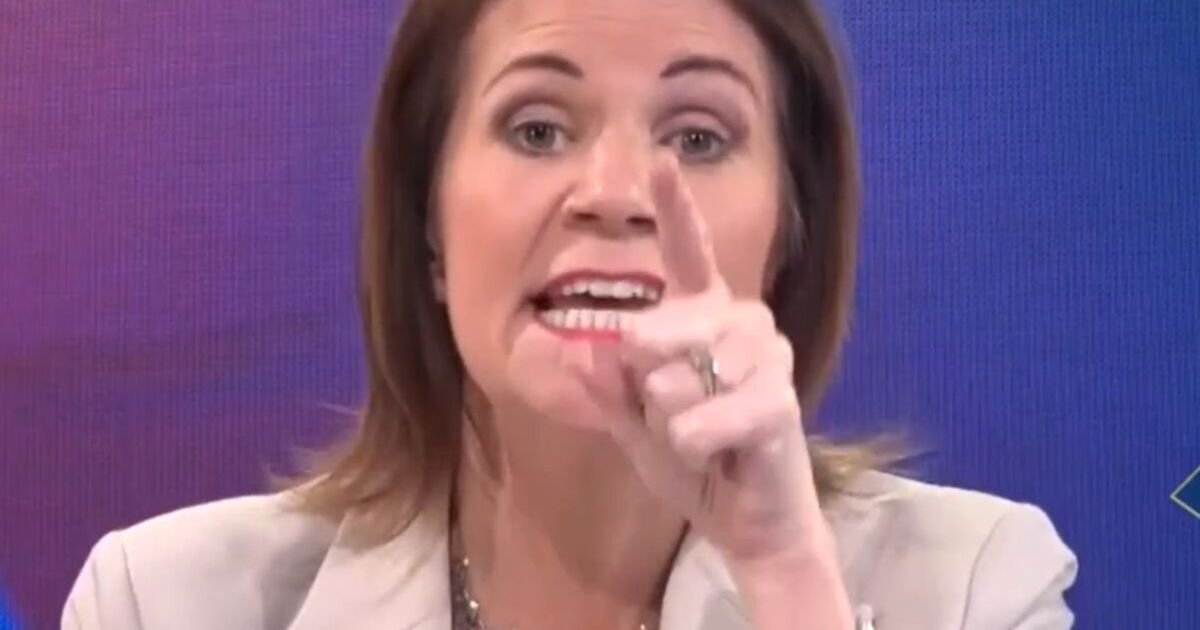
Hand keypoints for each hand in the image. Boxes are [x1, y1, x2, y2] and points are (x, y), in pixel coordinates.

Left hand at [568, 155, 852, 627]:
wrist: (746, 518)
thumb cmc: (692, 459)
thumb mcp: (633, 424)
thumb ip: (610, 388)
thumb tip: (593, 347)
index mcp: (704, 315)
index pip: (688, 254)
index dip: (676, 208)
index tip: (662, 160)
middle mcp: (741, 321)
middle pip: (661, 327)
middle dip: (645, 380)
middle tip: (664, 411)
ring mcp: (767, 357)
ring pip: (676, 379)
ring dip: (669, 423)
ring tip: (697, 436)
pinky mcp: (782, 400)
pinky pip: (707, 418)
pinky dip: (694, 446)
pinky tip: (713, 453)